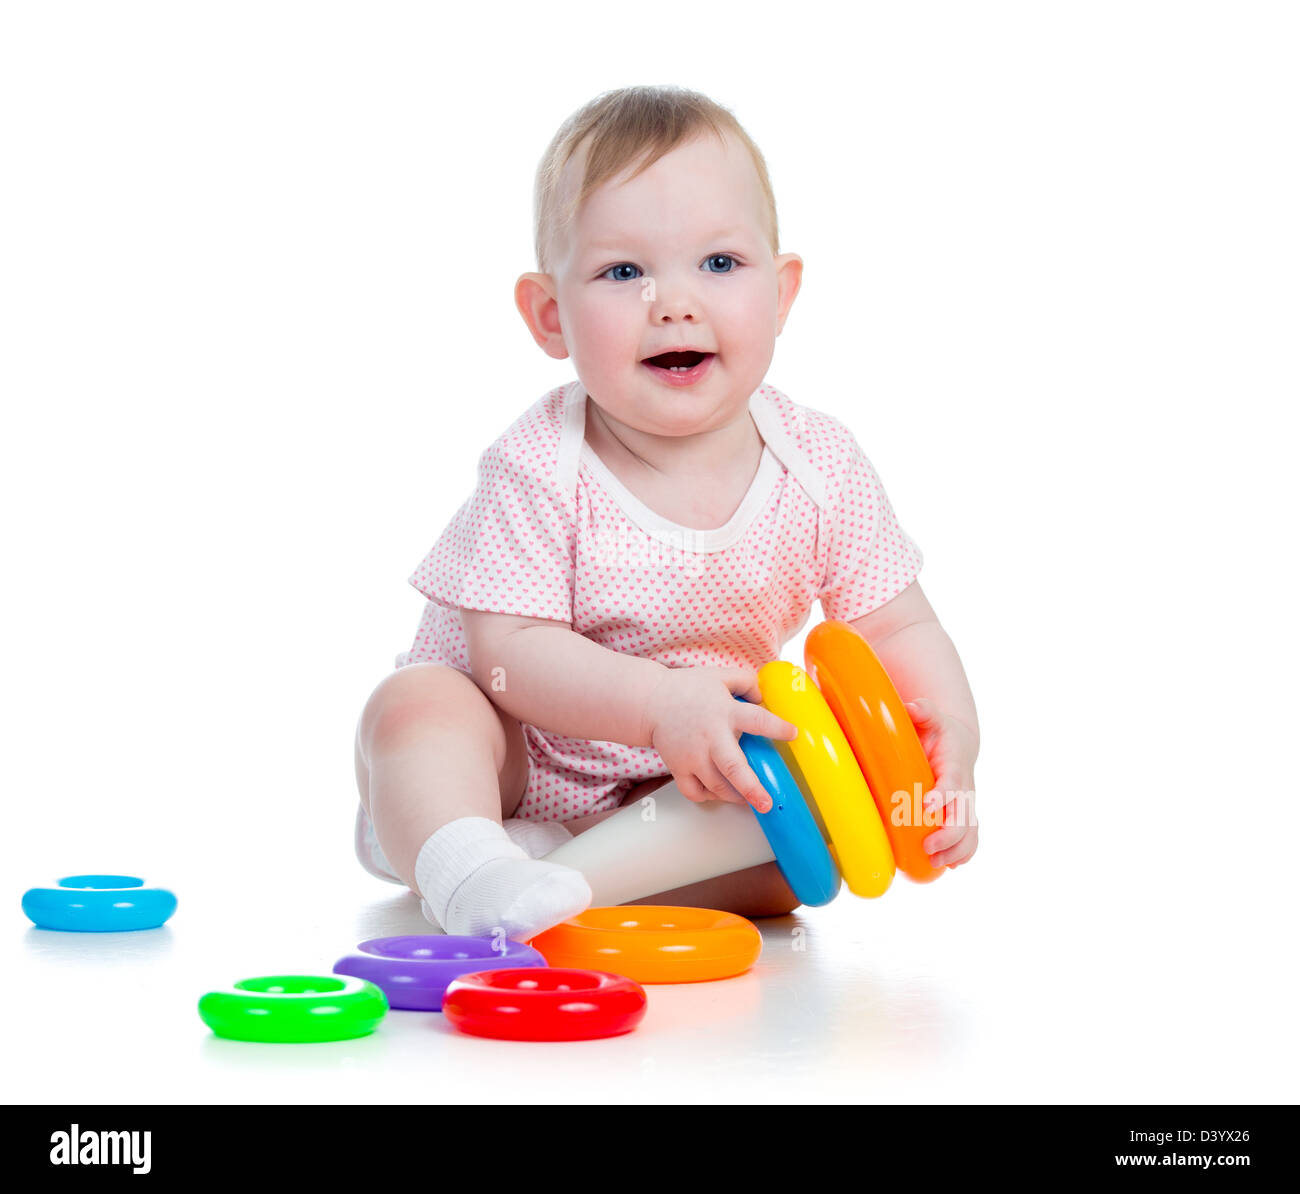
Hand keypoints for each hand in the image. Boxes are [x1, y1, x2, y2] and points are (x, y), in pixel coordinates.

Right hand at [644, 666, 798, 812]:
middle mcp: (710, 737)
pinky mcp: (679, 768)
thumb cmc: (688, 689)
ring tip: (749, 799)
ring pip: (716, 786)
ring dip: (735, 797)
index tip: (793, 733)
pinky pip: (695, 792)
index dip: (777, 728)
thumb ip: (747, 682)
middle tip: (767, 804)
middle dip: (752, 788)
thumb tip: (765, 697)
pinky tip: (719, 792)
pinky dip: (708, 797)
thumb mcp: (720, 676)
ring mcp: (693, 756)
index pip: (756, 721)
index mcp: (724, 712)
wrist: (651, 702)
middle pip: (733, 768)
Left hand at [904, 697, 978, 869]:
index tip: (928, 806)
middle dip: (949, 835)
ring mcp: (966, 804)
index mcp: (954, 765)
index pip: (952, 783)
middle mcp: (964, 788)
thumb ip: (923, 711)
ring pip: (971, 833)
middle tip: (928, 846)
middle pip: (964, 816)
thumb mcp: (931, 716)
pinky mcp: (964, 815)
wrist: (958, 742)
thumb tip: (910, 706)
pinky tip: (950, 865)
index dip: (943, 796)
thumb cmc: (938, 731)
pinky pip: (971, 839)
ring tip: (936, 862)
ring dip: (956, 851)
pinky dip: (964, 854)